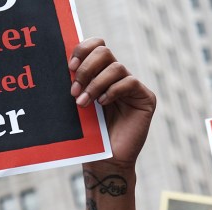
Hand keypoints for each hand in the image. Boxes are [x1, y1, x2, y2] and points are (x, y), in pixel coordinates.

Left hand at [70, 39, 154, 169]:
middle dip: (87, 69)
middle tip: (75, 90)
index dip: (83, 50)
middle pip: (104, 52)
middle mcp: (118, 77)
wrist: (105, 161)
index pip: (97, 46)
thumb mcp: (79, 103)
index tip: (70, 67)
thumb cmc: (90, 135)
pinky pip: (130, 83)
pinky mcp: (146, 99)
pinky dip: (113, 91)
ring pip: (116, 67)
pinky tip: (103, 104)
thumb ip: (77, 82)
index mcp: (102, 74)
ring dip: (95, 84)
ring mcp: (133, 87)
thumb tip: (66, 63)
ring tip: (84, 103)